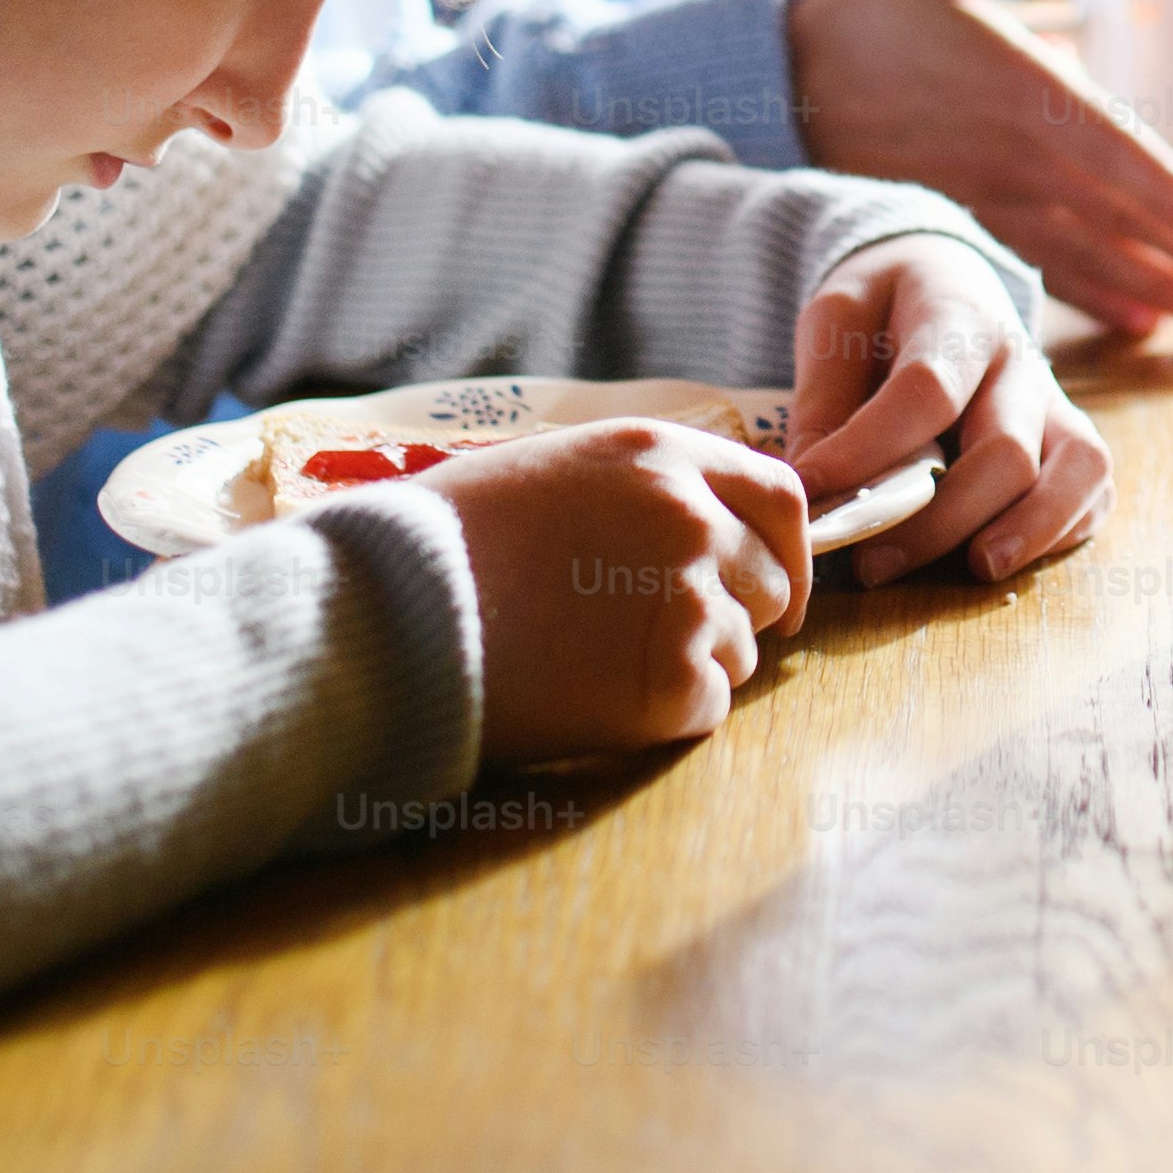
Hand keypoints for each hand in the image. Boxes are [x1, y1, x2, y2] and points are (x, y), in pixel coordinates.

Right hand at [433, 418, 807, 764]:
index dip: (788, 550)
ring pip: (739, 651)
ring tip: (599, 663)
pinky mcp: (669, 687)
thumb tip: (711, 521)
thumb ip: (644, 486)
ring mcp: (686, 603)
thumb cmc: (448, 542)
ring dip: (692, 665)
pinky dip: (664, 716)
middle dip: (732, 615)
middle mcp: (691, 519)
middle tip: (661, 639)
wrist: (385, 618)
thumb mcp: (556, 468)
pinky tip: (594, 699)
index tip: (779, 590)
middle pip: (767, 582)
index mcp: (663, 455)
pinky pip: (705, 709)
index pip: (781, 497)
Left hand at [787, 234, 1114, 587]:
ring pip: (1074, 469)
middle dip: (940, 519)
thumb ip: (823, 396)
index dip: (868, 450)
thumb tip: (812, 486)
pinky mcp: (1073, 442)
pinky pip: (1094, 491)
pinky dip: (1060, 532)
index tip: (812, 491)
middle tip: (870, 563)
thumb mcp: (837, 318)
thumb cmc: (884, 306)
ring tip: (976, 568)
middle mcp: (1019, 362)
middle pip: (1005, 448)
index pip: (926, 389)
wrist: (944, 279)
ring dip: (1027, 529)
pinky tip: (1003, 557)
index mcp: (957, 318)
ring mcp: (1054, 403)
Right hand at [789, 0, 1172, 325]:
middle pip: (1113, 210)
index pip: (1112, 144)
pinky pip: (1037, 262)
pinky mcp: (958, 215)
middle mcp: (1007, 152)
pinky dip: (1089, 293)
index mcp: (1014, 85)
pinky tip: (1132, 319)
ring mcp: (982, 192)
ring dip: (1142, 279)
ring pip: (1082, 247)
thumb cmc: (854, 3)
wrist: (764, 81)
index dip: (1167, 185)